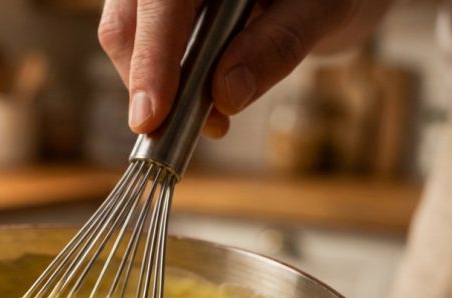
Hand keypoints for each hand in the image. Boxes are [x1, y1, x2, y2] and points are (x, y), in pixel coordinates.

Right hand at [98, 0, 386, 137]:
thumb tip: (225, 95)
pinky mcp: (158, 9)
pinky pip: (142, 45)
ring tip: (213, 117)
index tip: (152, 115)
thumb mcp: (324, 9)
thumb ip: (277, 46)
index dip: (152, 58)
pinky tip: (205, 101)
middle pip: (130, 21)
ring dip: (158, 89)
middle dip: (150, 81)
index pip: (163, 2)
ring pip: (127, 36)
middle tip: (187, 130)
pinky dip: (165, 84)